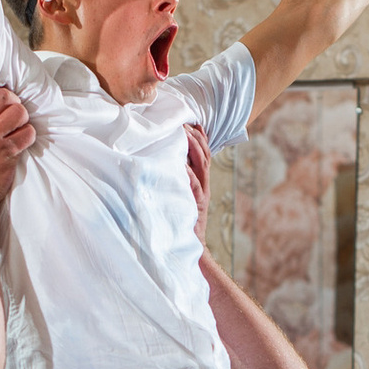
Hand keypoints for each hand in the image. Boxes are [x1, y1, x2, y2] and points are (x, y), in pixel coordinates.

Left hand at [185, 122, 211, 241]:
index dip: (199, 136)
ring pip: (201, 165)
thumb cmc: (180, 222)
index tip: (191, 121)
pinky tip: (179, 162)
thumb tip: (164, 164)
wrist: (188, 247)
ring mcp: (200, 194)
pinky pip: (193, 185)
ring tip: (183, 133)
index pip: (204, 153)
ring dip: (193, 147)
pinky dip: (187, 172)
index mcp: (201, 182)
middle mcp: (203, 185)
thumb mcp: (181, 197)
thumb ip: (177, 180)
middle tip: (184, 122)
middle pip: (204, 154)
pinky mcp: (195, 205)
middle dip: (196, 136)